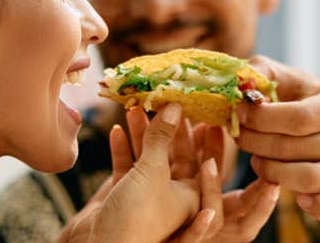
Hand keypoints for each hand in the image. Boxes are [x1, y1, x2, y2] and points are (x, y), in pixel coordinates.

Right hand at [117, 106, 278, 242]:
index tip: (201, 114)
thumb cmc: (136, 216)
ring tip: (133, 109)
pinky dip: (121, 149)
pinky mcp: (122, 195)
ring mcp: (146, 195)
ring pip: (147, 158)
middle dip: (166, 130)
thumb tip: (174, 107)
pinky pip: (125, 167)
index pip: (204, 161)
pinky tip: (115, 130)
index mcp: (192, 196)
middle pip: (173, 156)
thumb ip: (162, 137)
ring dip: (140, 134)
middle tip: (163, 103)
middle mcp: (172, 196)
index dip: (202, 138)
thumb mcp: (153, 171)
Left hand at [235, 56, 319, 224]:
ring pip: (306, 179)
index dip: (260, 119)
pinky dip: (318, 209)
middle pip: (294, 148)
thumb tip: (239, 79)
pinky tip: (297, 198)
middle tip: (240, 138)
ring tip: (257, 160)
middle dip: (256, 144)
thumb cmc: (314, 107)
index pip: (297, 118)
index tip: (238, 115)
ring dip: (271, 172)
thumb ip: (264, 73)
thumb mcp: (296, 83)